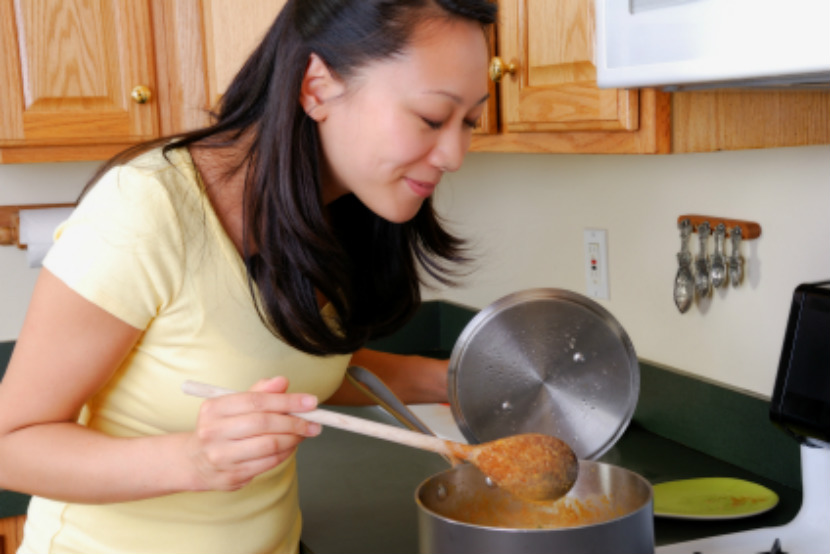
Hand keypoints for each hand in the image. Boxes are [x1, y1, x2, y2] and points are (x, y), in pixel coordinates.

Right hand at [186, 377, 319, 491]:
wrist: (195, 461)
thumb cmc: (221, 428)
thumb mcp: (233, 406)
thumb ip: (259, 392)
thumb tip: (282, 381)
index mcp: (214, 409)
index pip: (256, 401)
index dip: (287, 400)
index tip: (310, 402)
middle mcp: (213, 432)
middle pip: (264, 423)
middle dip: (294, 421)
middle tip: (313, 421)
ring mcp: (221, 456)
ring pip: (269, 445)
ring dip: (293, 438)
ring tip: (304, 433)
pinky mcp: (231, 476)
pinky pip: (268, 462)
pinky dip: (285, 453)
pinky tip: (291, 446)